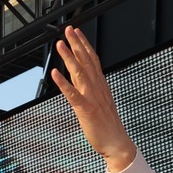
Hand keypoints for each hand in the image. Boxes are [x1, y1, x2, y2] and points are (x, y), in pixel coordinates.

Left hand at [48, 25, 135, 172]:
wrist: (117, 143)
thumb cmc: (108, 125)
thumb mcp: (100, 102)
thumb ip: (90, 89)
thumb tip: (79, 79)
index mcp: (101, 85)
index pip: (93, 59)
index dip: (84, 44)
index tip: (77, 32)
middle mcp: (97, 87)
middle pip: (87, 61)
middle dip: (77, 44)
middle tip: (68, 29)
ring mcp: (92, 98)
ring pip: (80, 73)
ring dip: (69, 57)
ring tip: (60, 44)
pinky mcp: (86, 110)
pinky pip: (73, 94)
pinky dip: (63, 83)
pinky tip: (55, 73)